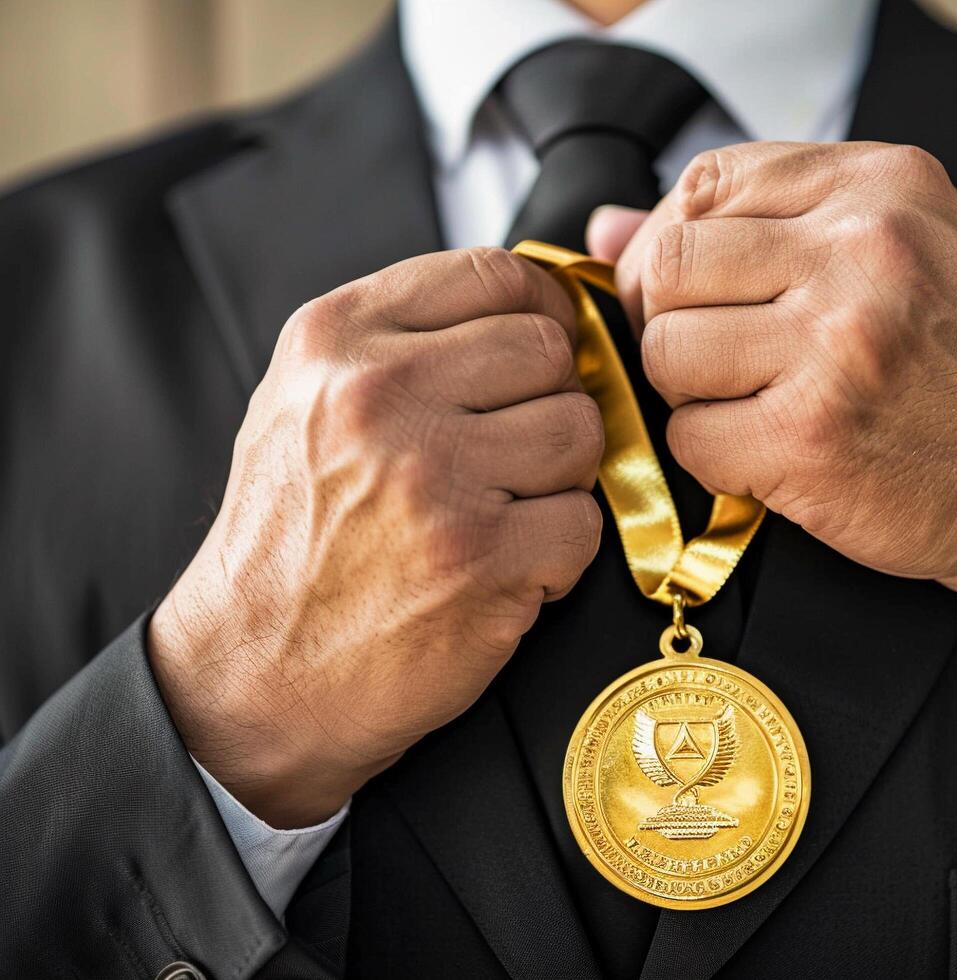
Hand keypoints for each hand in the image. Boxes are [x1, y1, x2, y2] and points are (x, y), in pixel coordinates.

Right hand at [149, 248, 603, 825]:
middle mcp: (383, 395)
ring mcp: (436, 478)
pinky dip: (558, 552)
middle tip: (515, 451)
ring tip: (504, 510)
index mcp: (338, 340)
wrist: (255, 671)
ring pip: (580, 432)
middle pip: (550, 351)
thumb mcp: (303, 402)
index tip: (546, 345)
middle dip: (550, 401)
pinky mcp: (482, 558)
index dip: (543, 308)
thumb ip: (399, 340)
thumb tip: (525, 309)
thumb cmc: (289, 538)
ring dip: (560, 479)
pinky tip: (504, 567)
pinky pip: (583, 522)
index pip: (495, 274)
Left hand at [591, 142, 956, 669]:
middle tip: (711, 357)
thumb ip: (773, 221)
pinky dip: (714, 457)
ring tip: (753, 407)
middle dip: (668, 319)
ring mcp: (835, 346)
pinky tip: (771, 456)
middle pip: (670, 265)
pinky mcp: (811, 439)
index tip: (692, 288)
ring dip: (690, 393)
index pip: (708, 182)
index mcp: (884, 190)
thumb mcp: (918, 249)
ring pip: (667, 352)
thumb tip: (611, 229)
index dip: (674, 241)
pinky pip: (690, 439)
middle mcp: (861, 254)